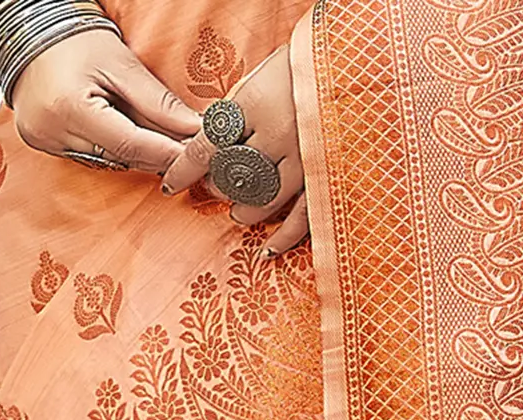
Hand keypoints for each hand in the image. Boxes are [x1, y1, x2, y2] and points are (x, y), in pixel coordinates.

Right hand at [11, 30, 200, 173]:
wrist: (27, 30)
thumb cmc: (73, 38)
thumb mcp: (120, 63)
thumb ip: (158, 102)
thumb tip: (194, 129)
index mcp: (69, 108)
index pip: (131, 145)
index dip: (167, 153)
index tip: (195, 156)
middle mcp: (52, 131)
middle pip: (121, 158)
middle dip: (155, 154)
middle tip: (185, 150)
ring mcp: (44, 140)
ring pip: (108, 162)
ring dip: (134, 153)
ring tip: (156, 138)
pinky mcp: (42, 143)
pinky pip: (89, 157)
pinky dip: (111, 149)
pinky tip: (122, 133)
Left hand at [161, 47, 308, 254]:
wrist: (352, 65)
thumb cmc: (301, 67)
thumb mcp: (260, 76)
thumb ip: (238, 110)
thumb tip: (211, 139)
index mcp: (253, 102)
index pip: (206, 146)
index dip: (184, 170)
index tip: (170, 185)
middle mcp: (276, 133)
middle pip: (233, 177)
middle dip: (218, 187)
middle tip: (215, 189)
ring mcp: (304, 157)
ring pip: (264, 200)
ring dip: (246, 210)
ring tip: (238, 212)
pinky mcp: (327, 175)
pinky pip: (302, 216)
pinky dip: (284, 237)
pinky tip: (268, 251)